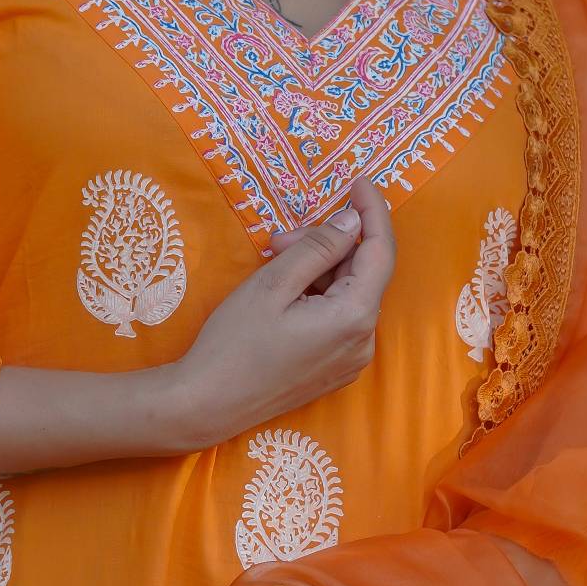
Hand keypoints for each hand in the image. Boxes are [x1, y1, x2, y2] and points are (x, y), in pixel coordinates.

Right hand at [169, 176, 395, 446]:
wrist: (206, 405)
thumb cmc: (234, 343)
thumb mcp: (273, 284)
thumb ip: (318, 248)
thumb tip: (351, 221)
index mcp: (354, 317)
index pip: (380, 252)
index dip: (373, 212)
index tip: (359, 180)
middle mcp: (364, 341)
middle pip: (361, 274)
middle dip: (327, 245)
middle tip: (278, 240)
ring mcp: (352, 359)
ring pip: (349, 294)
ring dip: (319, 270)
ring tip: (273, 263)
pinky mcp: (335, 370)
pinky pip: (340, 318)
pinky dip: (319, 295)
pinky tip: (285, 291)